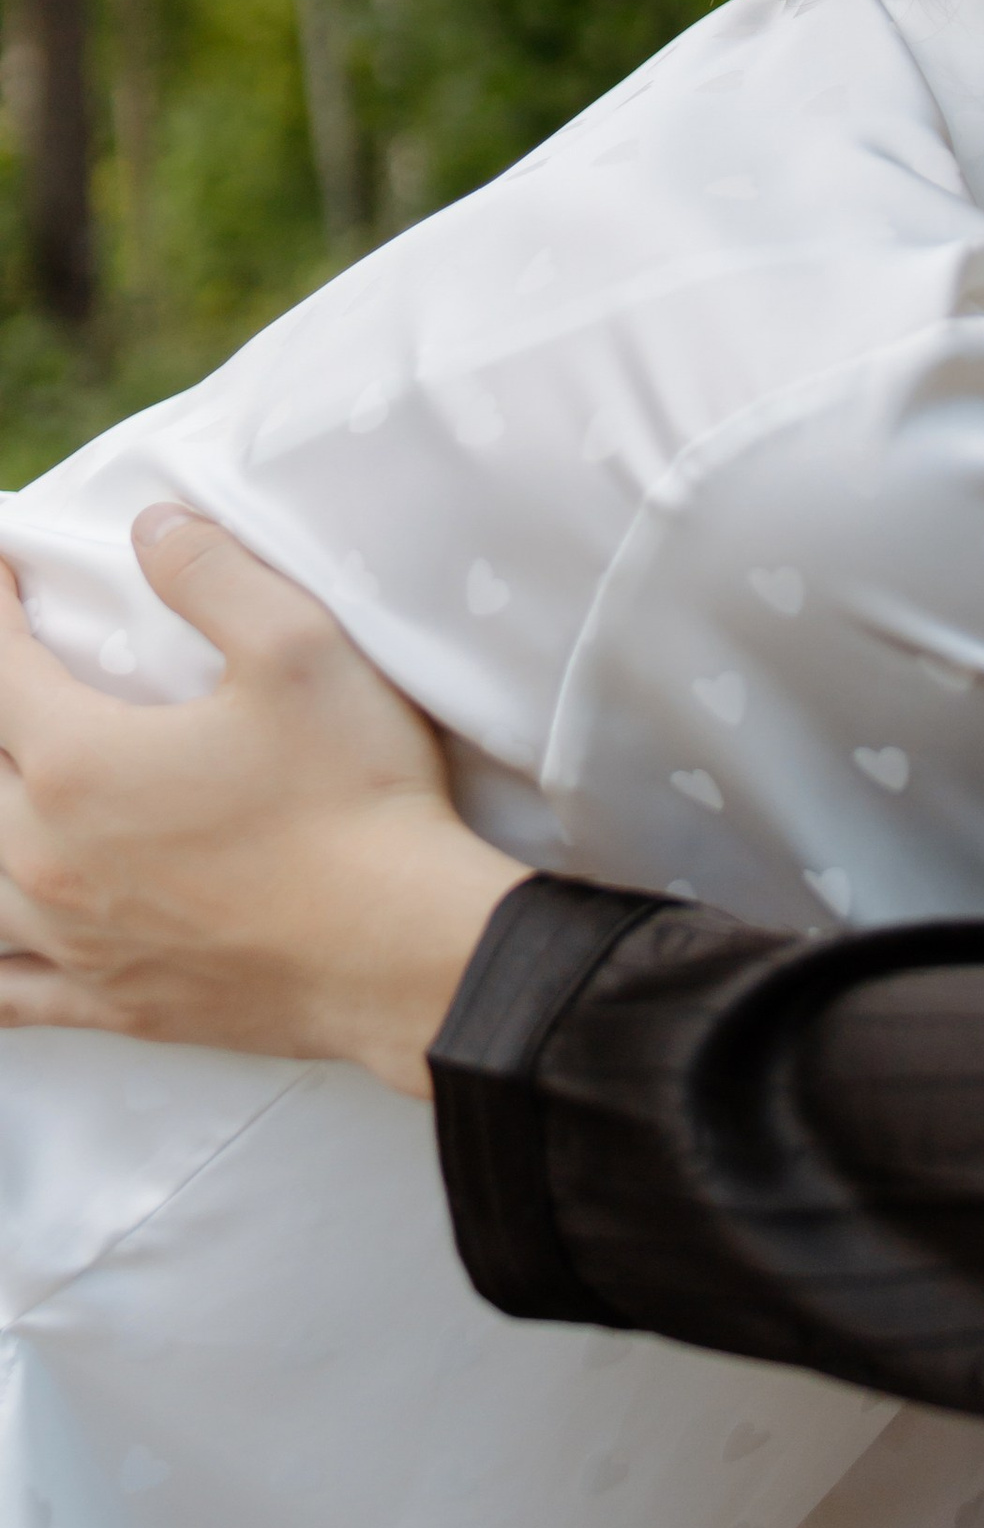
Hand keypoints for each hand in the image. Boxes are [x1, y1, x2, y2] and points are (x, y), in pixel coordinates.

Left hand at [0, 508, 526, 1096]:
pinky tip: (0, 946)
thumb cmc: (354, 797)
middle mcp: (48, 855)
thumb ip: (212, 574)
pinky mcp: (111, 1001)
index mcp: (79, 761)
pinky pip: (7, 994)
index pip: (0, 668)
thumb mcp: (299, 648)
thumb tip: (151, 525)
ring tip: (7, 797)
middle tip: (16, 686)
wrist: (400, 951)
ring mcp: (74, 938)